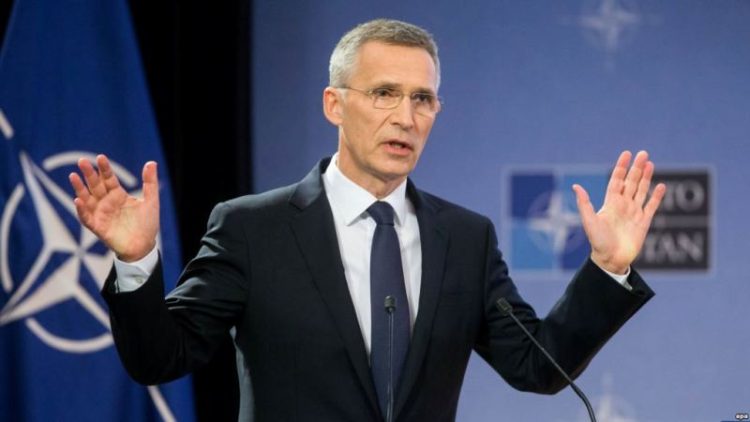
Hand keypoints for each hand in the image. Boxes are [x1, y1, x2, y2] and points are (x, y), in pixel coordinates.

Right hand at [69, 155, 159, 261]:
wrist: (144, 246)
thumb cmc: (147, 224)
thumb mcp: (151, 201)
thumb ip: (150, 183)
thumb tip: (151, 163)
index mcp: (118, 195)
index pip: (109, 178)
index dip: (104, 168)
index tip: (100, 157)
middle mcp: (106, 202)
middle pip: (95, 185)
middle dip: (89, 174)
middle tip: (82, 161)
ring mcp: (100, 214)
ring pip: (86, 198)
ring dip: (79, 188)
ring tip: (73, 176)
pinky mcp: (97, 227)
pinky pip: (86, 217)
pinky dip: (81, 210)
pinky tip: (78, 200)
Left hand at [572, 150, 665, 273]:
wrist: (610, 259)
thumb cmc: (597, 242)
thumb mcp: (589, 221)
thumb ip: (584, 204)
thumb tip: (576, 186)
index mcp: (610, 203)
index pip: (617, 180)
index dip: (621, 167)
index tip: (627, 154)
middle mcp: (623, 205)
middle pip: (632, 182)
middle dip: (637, 168)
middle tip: (644, 153)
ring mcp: (634, 213)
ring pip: (642, 191)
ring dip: (646, 177)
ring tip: (651, 163)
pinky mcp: (644, 222)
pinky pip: (652, 206)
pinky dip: (657, 196)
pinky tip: (661, 186)